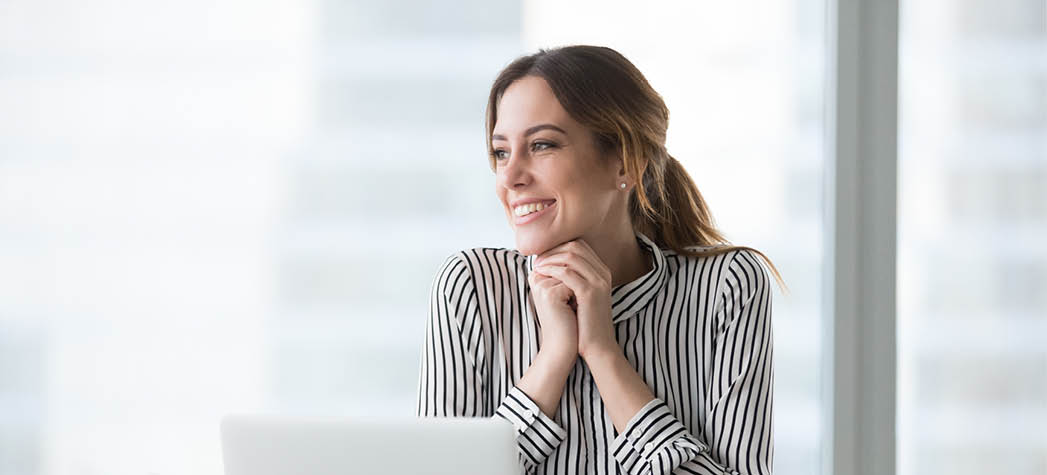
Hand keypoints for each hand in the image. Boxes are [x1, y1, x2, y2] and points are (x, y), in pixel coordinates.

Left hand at [532, 239, 616, 359]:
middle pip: (575, 246)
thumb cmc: (585, 324)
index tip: (542, 255)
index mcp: (602, 272)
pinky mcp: (590, 292)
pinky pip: (567, 272)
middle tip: (537, 258)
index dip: (558, 247)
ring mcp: (599, 282)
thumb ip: (572, 280)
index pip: (579, 246)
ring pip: (571, 256)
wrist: (598, 347)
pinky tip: (541, 274)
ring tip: (537, 266)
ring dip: (550, 258)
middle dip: (553, 249)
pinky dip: (551, 270)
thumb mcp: (580, 297)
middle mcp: (603, 273)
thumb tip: (550, 265)